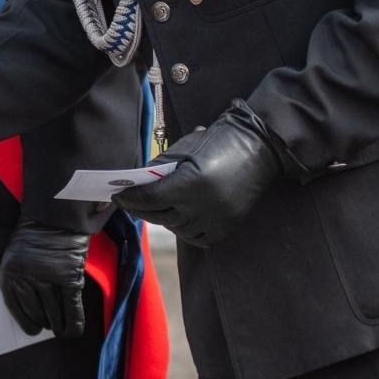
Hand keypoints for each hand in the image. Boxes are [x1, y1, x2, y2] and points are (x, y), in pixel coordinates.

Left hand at [0, 222, 88, 336]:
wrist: (55, 214)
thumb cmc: (36, 233)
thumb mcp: (17, 254)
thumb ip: (20, 278)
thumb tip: (32, 310)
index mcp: (9, 271)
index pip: (15, 306)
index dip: (25, 322)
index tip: (32, 330)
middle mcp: (26, 277)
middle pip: (36, 312)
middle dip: (44, 323)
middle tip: (50, 326)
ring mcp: (48, 277)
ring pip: (54, 312)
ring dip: (58, 324)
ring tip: (60, 328)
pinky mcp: (69, 277)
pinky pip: (72, 307)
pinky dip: (74, 322)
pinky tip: (73, 330)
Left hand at [115, 99, 284, 246]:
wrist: (260, 147)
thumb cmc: (220, 141)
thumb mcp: (185, 147)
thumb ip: (160, 167)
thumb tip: (139, 182)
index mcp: (190, 184)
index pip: (151, 198)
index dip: (131, 199)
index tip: (118, 197)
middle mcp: (203, 207)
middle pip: (161, 216)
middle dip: (141, 210)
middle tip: (128, 204)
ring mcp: (217, 220)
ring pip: (178, 229)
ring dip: (162, 220)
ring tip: (151, 209)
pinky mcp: (228, 227)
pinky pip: (198, 238)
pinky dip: (184, 230)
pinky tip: (176, 220)